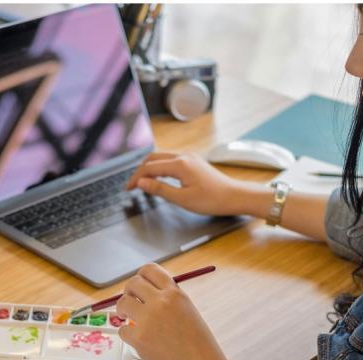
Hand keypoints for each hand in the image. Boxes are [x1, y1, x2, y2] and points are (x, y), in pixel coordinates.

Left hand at [116, 263, 236, 359]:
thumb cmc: (200, 348)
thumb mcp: (188, 313)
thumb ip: (170, 301)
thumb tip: (146, 295)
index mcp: (175, 293)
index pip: (149, 270)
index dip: (140, 278)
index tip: (138, 288)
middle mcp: (161, 302)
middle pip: (132, 284)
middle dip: (128, 293)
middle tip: (130, 304)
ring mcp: (148, 319)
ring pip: (122, 304)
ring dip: (122, 311)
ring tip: (128, 320)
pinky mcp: (139, 338)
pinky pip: (122, 330)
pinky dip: (127, 335)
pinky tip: (139, 342)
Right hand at [126, 151, 250, 215]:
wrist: (234, 196)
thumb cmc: (212, 200)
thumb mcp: (182, 199)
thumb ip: (160, 189)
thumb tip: (142, 182)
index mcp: (179, 165)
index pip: (149, 168)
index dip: (136, 178)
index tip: (128, 188)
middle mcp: (184, 156)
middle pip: (153, 158)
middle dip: (140, 171)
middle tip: (132, 185)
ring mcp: (190, 157)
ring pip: (162, 158)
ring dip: (150, 168)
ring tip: (143, 182)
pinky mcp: (194, 161)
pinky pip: (171, 160)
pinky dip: (160, 168)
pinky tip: (159, 178)